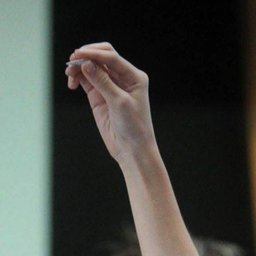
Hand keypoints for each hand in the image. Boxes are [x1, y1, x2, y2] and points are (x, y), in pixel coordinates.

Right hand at [65, 43, 154, 163]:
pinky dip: (78, 77)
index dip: (94, 53)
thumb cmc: (134, 128)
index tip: (78, 54)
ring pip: (91, 67)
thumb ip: (102, 82)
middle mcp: (122, 78)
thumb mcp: (119, 103)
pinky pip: (86, 80)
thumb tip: (85, 63)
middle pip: (101, 57)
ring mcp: (110, 86)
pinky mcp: (99, 96)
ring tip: (69, 74)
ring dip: (79, 67)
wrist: (133, 151)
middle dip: (86, 57)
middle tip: (72, 62)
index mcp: (134, 76)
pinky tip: (72, 82)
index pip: (111, 56)